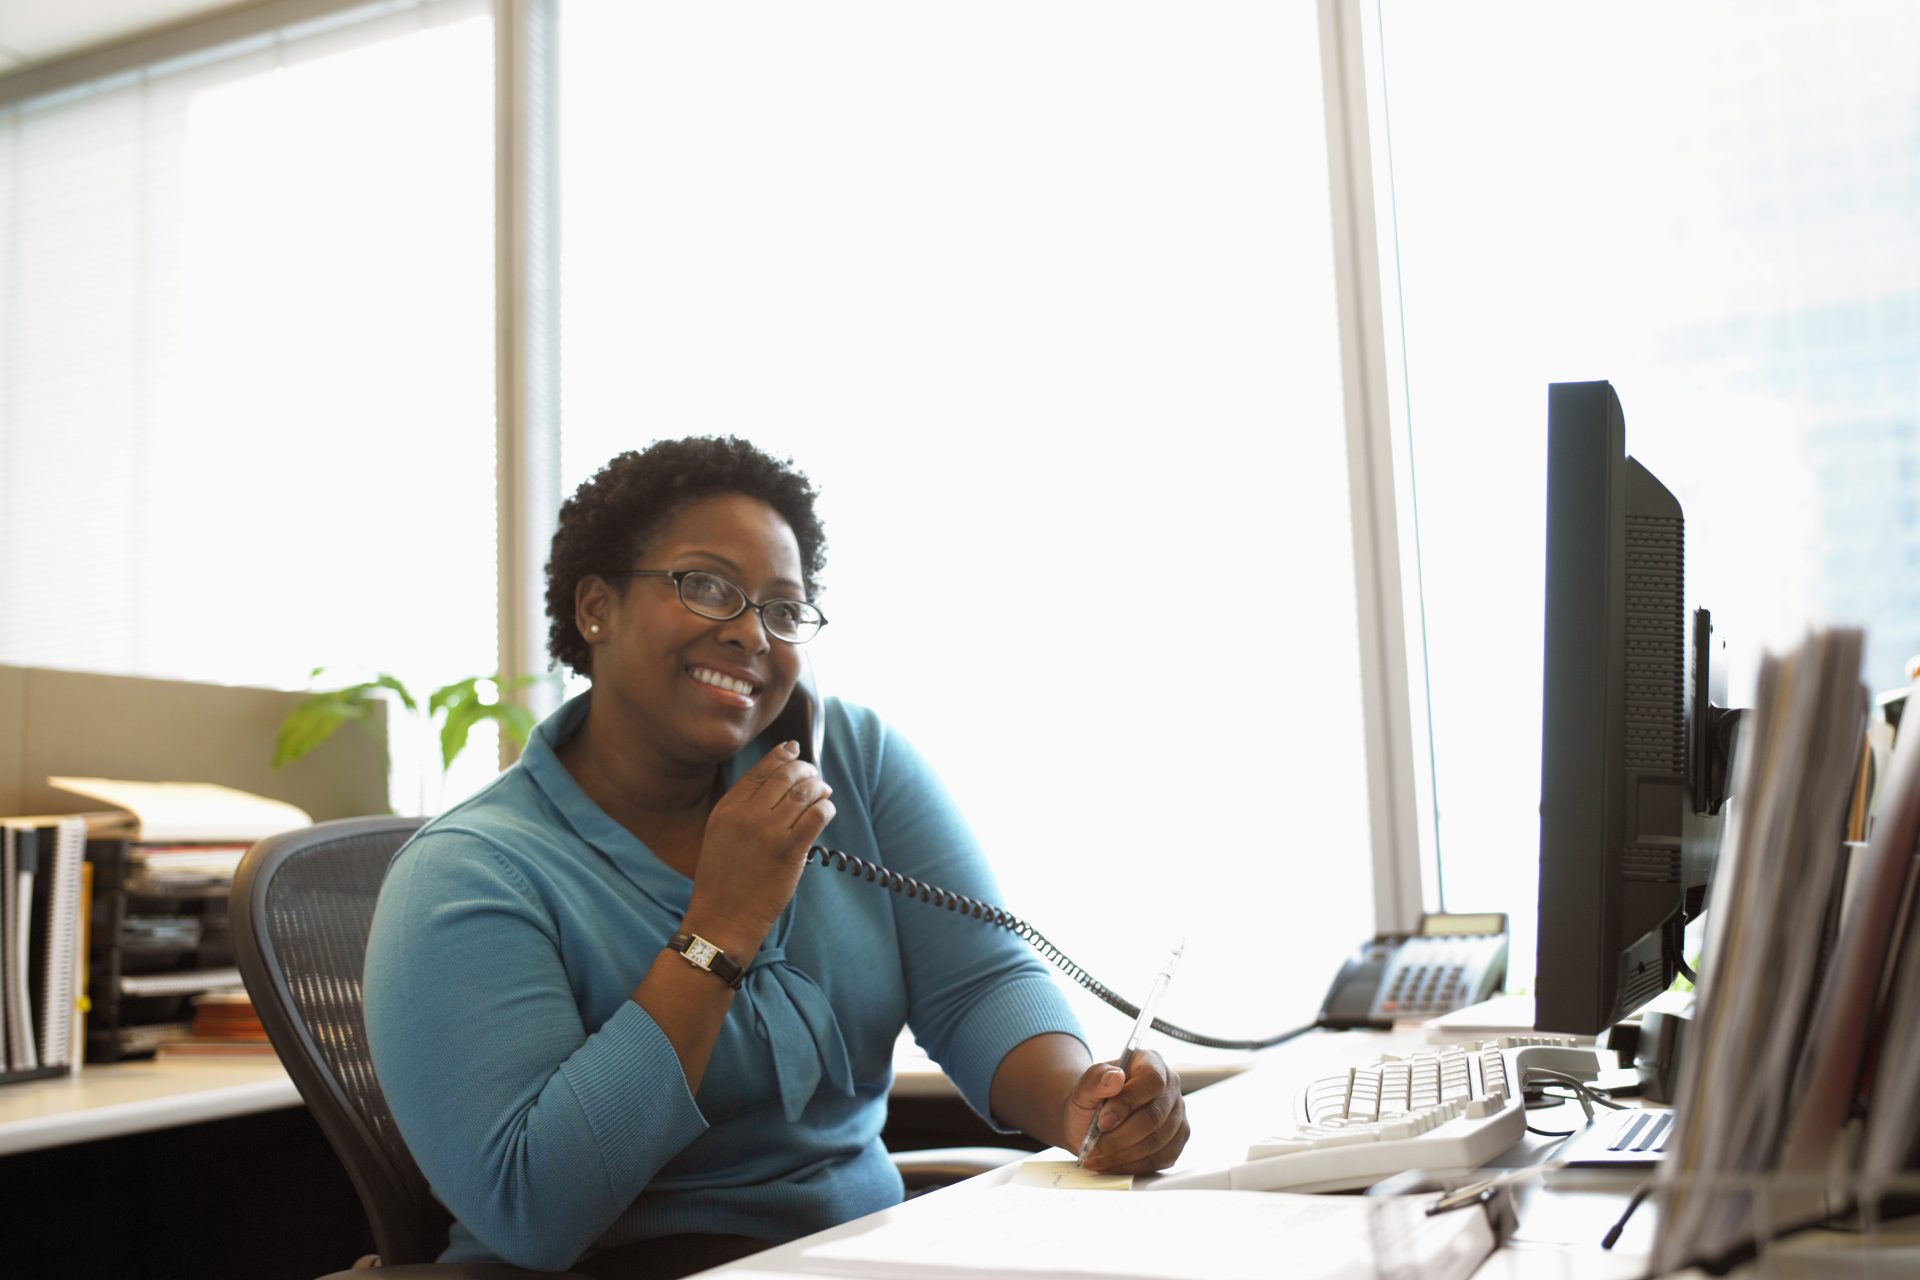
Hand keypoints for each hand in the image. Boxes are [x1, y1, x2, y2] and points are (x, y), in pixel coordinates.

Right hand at [684, 741, 835, 950]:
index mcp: (727, 809)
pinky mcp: (790, 851)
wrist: (722, 917)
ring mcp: (769, 832)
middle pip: (785, 777)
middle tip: (813, 773)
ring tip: (823, 790)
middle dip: (804, 769)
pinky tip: (826, 809)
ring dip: (819, 787)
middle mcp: (747, 815)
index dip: (781, 755)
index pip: (760, 770)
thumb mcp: (719, 834)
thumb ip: (741, 808)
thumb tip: (776, 785)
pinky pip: (817, 816)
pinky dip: (826, 807)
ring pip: (805, 793)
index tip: (793, 748)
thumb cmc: (722, 879)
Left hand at [1072, 1049, 1188, 1172]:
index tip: (1102, 1122)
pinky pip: (1159, 1160)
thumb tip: (1115, 1078)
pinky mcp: (1176, 1141)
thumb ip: (1095, 1079)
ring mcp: (1177, 1115)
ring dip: (1123, 1155)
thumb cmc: (1091, 1099)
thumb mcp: (1084, 1086)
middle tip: (1094, 1145)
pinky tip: (1110, 1164)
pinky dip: (1131, 1166)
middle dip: (1120, 1136)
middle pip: (1155, 1117)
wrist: (1091, 1119)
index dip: (1128, 1103)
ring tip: (1096, 1156)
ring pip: (1157, 1142)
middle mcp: (1170, 1087)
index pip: (1152, 1081)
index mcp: (1151, 1062)